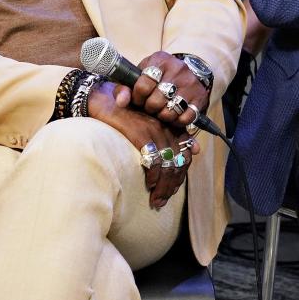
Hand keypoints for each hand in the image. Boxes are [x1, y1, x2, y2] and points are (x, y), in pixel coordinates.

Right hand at [87, 83, 197, 208]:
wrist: (101, 98)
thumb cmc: (124, 115)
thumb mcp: (149, 124)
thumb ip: (172, 136)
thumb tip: (198, 149)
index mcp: (170, 124)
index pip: (185, 153)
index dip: (180, 174)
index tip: (172, 190)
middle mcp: (165, 125)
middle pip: (178, 161)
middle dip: (172, 185)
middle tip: (162, 201)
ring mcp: (153, 128)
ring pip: (167, 163)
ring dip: (163, 186)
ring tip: (156, 200)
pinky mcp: (139, 132)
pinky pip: (153, 158)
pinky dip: (153, 174)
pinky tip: (148, 184)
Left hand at [129, 52, 208, 128]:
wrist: (184, 72)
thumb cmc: (155, 77)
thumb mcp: (139, 76)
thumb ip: (125, 88)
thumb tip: (121, 102)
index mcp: (160, 60)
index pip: (143, 85)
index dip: (137, 97)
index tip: (138, 98)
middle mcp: (178, 68)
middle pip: (156, 101)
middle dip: (149, 108)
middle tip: (150, 106)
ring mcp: (191, 83)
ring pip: (171, 111)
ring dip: (162, 116)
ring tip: (161, 110)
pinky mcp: (200, 97)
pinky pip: (186, 118)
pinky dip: (177, 121)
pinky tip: (174, 115)